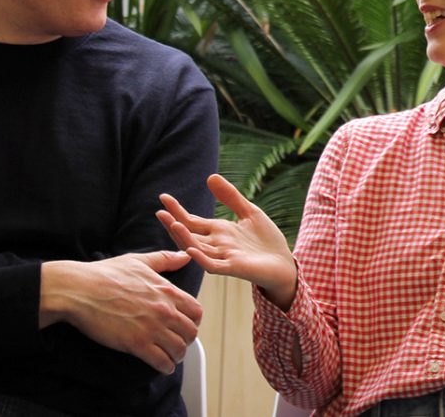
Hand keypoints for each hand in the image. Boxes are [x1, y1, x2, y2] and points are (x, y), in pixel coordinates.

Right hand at [39, 250, 201, 374]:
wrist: (80, 290)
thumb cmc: (105, 274)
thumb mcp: (138, 261)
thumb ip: (165, 259)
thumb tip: (185, 255)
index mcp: (167, 291)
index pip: (196, 311)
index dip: (193, 320)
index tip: (185, 325)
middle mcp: (164, 310)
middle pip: (190, 332)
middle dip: (186, 340)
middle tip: (177, 343)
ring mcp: (152, 328)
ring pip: (179, 349)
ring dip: (177, 355)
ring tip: (170, 357)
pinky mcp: (137, 343)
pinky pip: (161, 361)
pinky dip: (165, 367)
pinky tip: (162, 366)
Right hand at [157, 174, 297, 309]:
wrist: (284, 264)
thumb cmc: (266, 240)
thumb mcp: (249, 212)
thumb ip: (230, 197)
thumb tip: (210, 177)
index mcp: (218, 232)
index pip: (192, 221)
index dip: (178, 210)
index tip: (163, 197)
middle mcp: (216, 245)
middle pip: (189, 235)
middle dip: (174, 224)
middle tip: (160, 212)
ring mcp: (223, 257)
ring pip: (197, 248)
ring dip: (184, 238)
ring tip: (172, 224)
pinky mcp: (234, 268)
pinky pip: (213, 265)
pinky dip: (201, 258)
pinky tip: (191, 249)